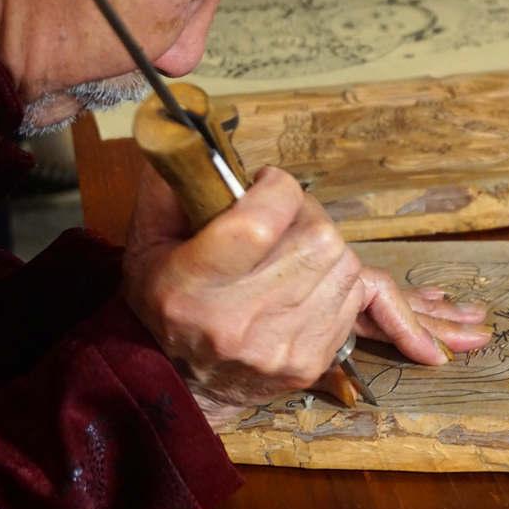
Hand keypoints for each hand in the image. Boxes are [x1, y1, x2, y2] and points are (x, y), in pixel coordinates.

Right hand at [123, 165, 490, 425]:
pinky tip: (352, 288)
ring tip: (295, 254)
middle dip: (309, 217)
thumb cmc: (169, 302)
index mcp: (192, 286)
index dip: (279, 191)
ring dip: (329, 249)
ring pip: (347, 266)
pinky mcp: (313, 361)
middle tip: (286, 219)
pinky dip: (350, 281)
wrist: (186, 380)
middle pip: (320, 240)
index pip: (262, 223)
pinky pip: (359, 300)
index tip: (272, 184)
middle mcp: (239, 323)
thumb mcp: (149, 241)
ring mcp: (283, 347)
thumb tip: (192, 129)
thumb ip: (172, 185)